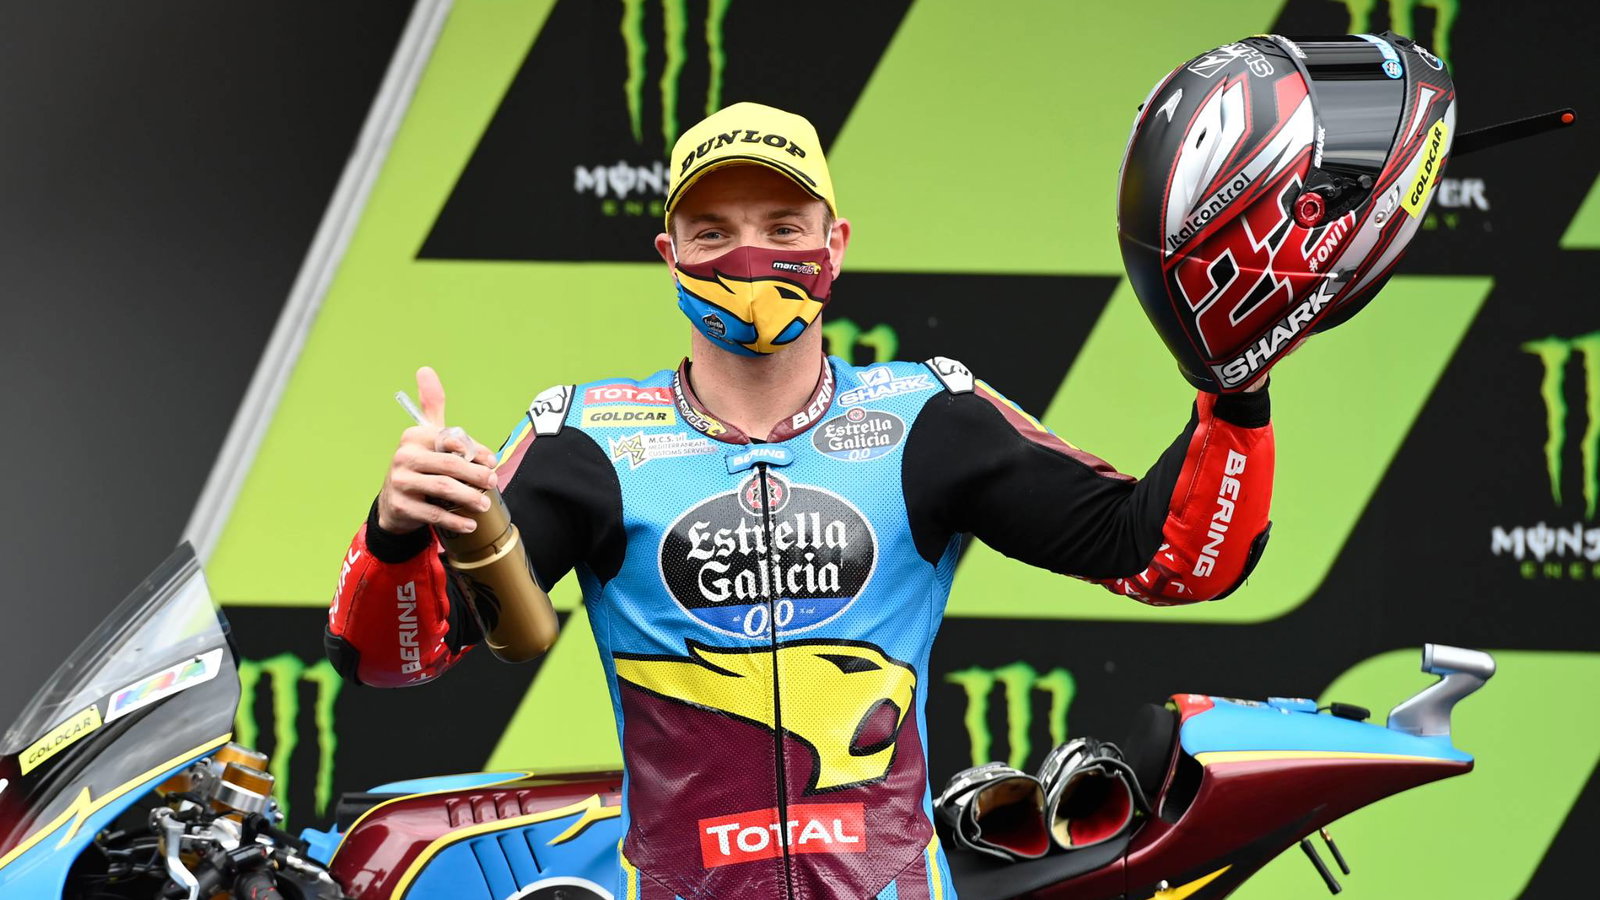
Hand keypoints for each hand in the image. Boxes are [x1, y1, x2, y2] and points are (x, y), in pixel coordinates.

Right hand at [376, 366, 497, 533]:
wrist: (394, 503)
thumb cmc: (419, 464)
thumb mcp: (425, 434)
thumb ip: (431, 405)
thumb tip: (425, 369)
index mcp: (414, 436)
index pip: (450, 440)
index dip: (475, 450)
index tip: (492, 462)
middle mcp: (404, 456)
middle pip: (449, 464)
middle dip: (476, 474)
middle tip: (494, 482)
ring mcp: (401, 482)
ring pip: (443, 488)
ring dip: (469, 497)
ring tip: (485, 504)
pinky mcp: (401, 505)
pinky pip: (433, 512)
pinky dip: (454, 519)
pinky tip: (470, 523)